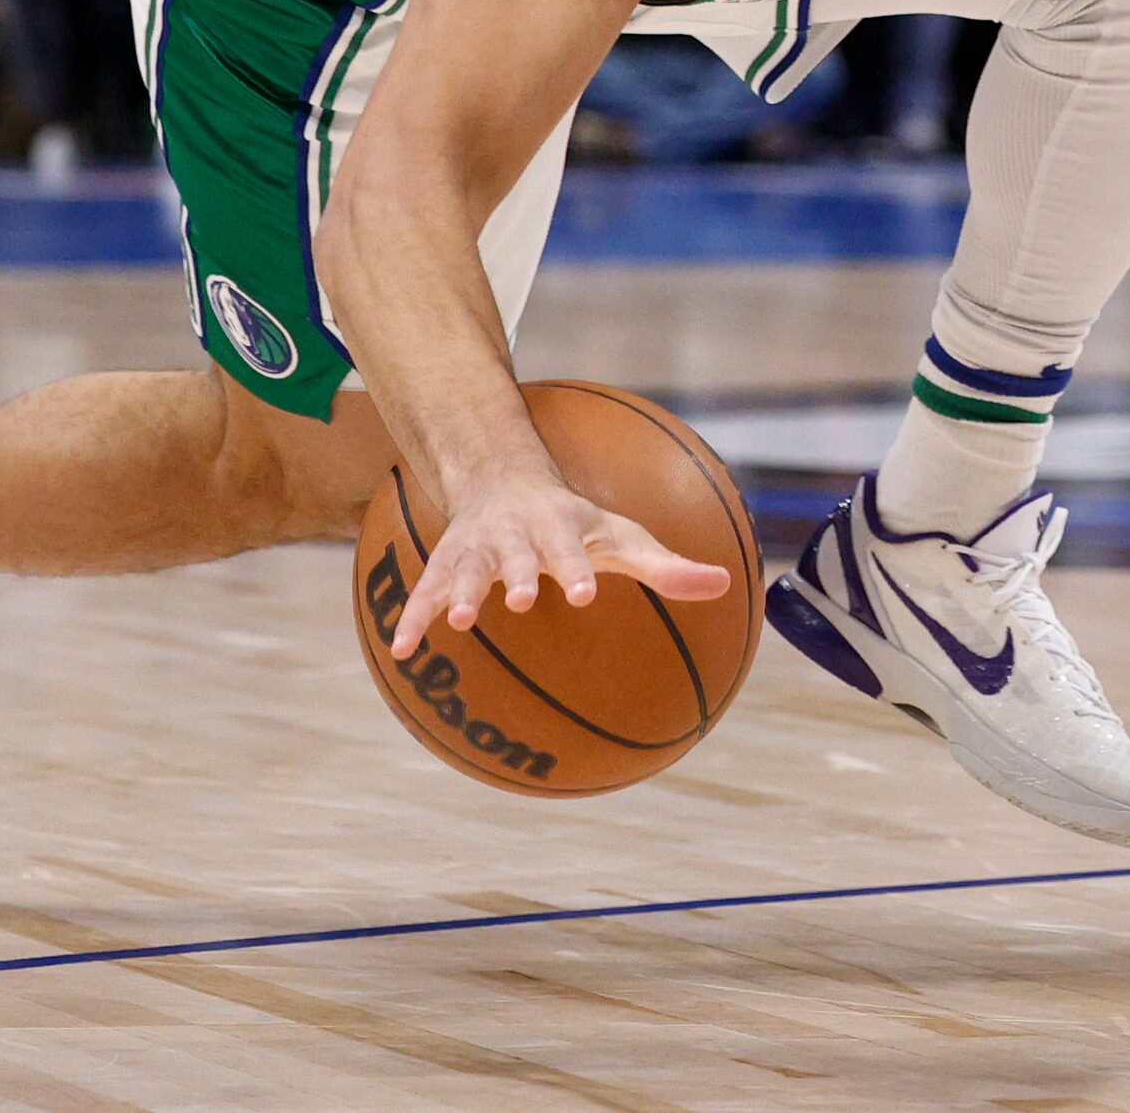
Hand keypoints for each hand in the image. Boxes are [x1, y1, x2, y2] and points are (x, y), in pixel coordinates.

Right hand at [389, 473, 731, 657]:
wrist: (502, 475)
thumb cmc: (575, 519)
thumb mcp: (621, 535)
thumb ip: (666, 567)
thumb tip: (726, 586)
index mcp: (559, 526)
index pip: (570, 547)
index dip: (575, 568)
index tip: (582, 593)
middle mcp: (514, 534)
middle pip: (513, 555)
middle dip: (514, 575)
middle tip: (518, 599)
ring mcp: (476, 548)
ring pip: (462, 569)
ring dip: (457, 593)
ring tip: (456, 623)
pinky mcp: (446, 563)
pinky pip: (425, 591)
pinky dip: (412, 618)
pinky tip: (403, 653)